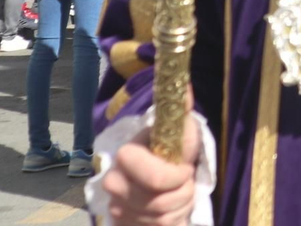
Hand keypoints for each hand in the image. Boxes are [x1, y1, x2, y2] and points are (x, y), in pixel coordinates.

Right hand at [101, 98, 201, 225]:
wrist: (156, 180)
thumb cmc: (170, 153)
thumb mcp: (179, 133)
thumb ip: (180, 112)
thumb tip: (186, 87)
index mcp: (126, 155)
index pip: (154, 177)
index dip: (176, 176)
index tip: (185, 169)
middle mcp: (114, 182)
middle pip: (159, 204)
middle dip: (182, 195)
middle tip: (185, 184)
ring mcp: (116, 207)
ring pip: (159, 221)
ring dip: (179, 209)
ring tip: (179, 195)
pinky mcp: (122, 223)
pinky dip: (171, 223)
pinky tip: (170, 212)